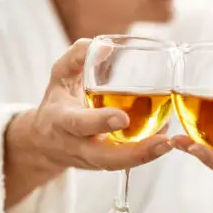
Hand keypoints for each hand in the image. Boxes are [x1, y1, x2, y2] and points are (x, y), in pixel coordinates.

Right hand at [23, 38, 172, 171]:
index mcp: (61, 120)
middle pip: (104, 157)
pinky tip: (165, 142)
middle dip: (134, 153)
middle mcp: (75, 144)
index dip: (100, 122)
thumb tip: (107, 46)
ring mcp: (90, 159)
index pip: (79, 123)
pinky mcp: (103, 165)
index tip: (122, 118)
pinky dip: (146, 154)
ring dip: (146, 157)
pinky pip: (125, 163)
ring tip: (169, 143)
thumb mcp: (59, 76)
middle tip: (163, 141)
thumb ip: (78, 57)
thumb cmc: (57, 102)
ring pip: (117, 164)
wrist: (44, 143)